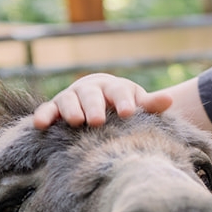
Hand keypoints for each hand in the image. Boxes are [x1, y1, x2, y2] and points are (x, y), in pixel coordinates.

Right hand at [32, 73, 172, 129]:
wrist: (101, 99)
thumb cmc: (124, 105)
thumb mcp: (138, 104)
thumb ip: (151, 104)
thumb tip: (169, 100)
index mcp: (114, 88)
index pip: (120, 91)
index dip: (123, 101)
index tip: (128, 112)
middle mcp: (91, 90)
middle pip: (92, 95)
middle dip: (95, 106)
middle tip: (99, 120)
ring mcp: (72, 97)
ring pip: (68, 100)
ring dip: (71, 109)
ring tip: (77, 121)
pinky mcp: (56, 108)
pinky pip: (48, 110)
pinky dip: (44, 115)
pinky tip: (41, 124)